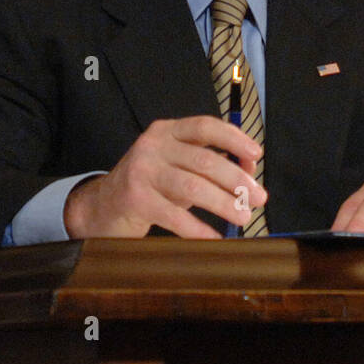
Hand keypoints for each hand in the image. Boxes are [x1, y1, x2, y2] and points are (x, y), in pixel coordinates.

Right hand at [64, 116, 265, 238]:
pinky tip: (215, 238)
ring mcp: (142, 171)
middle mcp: (153, 146)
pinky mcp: (135, 199)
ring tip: (244, 216)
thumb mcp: (179, 166)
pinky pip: (175, 216)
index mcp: (167, 131)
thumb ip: (210, 162)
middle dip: (237, 180)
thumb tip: (249, 168)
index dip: (233, 138)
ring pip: (193, 187)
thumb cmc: (151, 184)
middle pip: (204, 160)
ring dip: (224, 203)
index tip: (256, 154)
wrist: (104, 206)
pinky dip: (199, 229)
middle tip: (259, 198)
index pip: (205, 126)